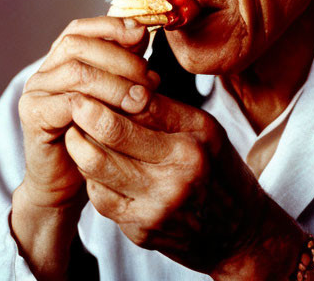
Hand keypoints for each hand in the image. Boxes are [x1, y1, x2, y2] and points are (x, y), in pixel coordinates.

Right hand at [11, 16, 157, 279]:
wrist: (68, 184)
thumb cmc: (97, 136)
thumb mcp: (116, 95)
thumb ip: (124, 64)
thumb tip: (142, 32)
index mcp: (61, 58)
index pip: (83, 28)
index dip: (112, 26)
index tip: (143, 34)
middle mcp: (44, 70)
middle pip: (79, 45)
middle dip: (120, 58)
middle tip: (150, 79)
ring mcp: (35, 92)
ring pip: (76, 72)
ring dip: (114, 82)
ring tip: (142, 100)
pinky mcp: (33, 117)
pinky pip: (67, 103)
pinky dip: (97, 106)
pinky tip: (119, 117)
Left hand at [64, 89, 304, 278]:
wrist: (240, 234)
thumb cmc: (221, 171)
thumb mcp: (206, 131)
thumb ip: (168, 110)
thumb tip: (125, 84)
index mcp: (195, 139)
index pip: (141, 105)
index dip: (110, 90)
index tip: (92, 79)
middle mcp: (177, 172)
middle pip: (112, 133)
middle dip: (86, 113)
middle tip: (74, 100)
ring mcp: (156, 205)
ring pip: (97, 166)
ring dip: (79, 144)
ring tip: (75, 129)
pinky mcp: (141, 231)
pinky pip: (100, 197)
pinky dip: (92, 177)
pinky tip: (93, 164)